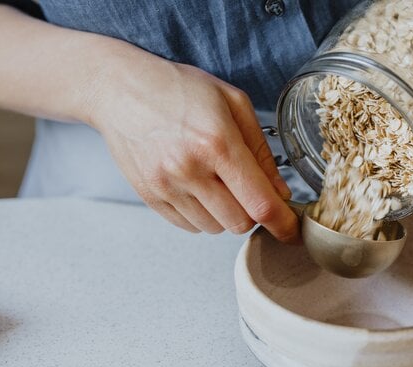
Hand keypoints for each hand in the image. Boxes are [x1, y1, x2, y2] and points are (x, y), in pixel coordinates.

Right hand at [88, 49, 298, 241]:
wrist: (120, 89)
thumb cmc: (180, 89)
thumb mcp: (233, 104)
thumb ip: (261, 151)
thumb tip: (279, 192)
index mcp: (218, 143)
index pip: (260, 203)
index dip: (282, 224)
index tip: (292, 231)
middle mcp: (190, 169)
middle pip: (239, 223)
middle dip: (252, 213)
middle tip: (247, 188)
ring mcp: (166, 186)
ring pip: (215, 228)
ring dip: (225, 214)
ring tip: (216, 181)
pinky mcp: (150, 196)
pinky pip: (189, 226)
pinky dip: (201, 215)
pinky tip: (197, 186)